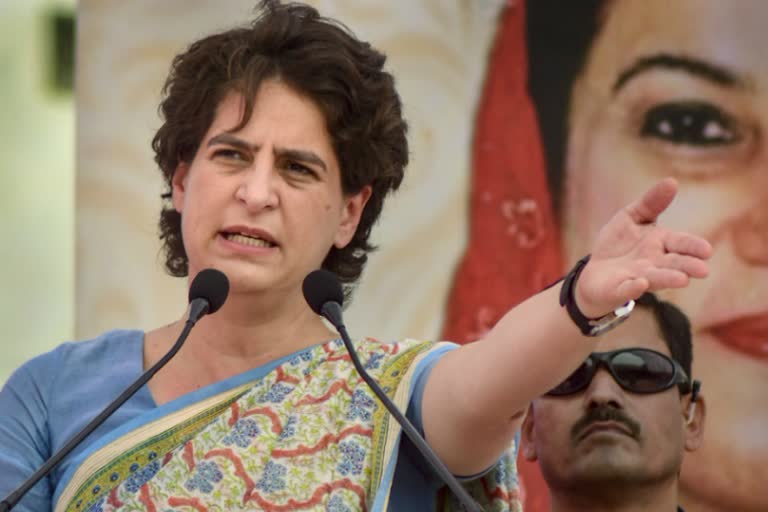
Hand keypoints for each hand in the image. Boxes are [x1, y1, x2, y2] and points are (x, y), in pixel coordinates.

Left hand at [575, 178, 711, 317]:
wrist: (595, 272)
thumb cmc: (618, 244)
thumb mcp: (631, 217)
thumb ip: (650, 203)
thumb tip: (672, 181)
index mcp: (661, 244)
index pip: (681, 243)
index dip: (693, 247)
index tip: (706, 250)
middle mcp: (654, 263)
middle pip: (674, 264)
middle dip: (687, 266)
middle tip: (703, 270)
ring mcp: (637, 278)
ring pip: (656, 279)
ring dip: (667, 279)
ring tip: (682, 280)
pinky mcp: (619, 289)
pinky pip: (627, 290)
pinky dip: (632, 288)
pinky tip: (640, 284)